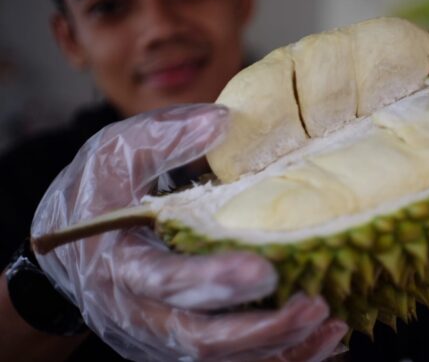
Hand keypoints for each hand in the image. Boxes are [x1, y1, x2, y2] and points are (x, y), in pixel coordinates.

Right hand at [31, 104, 346, 361]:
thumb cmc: (96, 195)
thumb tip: (224, 122)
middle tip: (314, 305)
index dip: (214, 281)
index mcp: (121, 264)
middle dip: (261, 329)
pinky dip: (279, 356)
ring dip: (279, 348)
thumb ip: (165, 137)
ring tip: (330, 325)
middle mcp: (139, 313)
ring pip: (221, 359)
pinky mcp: (180, 343)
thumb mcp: (116, 153)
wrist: (68, 249)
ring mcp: (160, 336)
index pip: (166, 282)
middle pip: (200, 338)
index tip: (266, 269)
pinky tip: (322, 341)